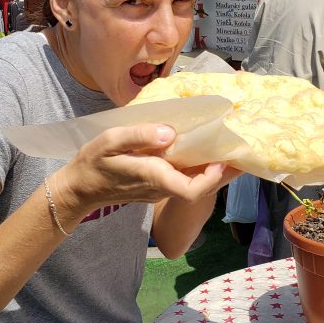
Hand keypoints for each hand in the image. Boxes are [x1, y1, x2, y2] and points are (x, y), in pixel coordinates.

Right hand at [53, 122, 230, 218]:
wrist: (80, 188)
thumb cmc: (94, 162)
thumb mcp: (110, 141)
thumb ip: (139, 136)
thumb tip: (169, 132)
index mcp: (153, 177)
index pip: (191, 190)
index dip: (212, 178)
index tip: (223, 158)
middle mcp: (162, 188)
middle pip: (201, 188)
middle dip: (224, 171)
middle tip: (243, 149)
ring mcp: (162, 190)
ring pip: (196, 184)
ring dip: (215, 169)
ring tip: (231, 146)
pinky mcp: (159, 186)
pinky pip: (186, 180)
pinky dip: (201, 167)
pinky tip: (207, 150)